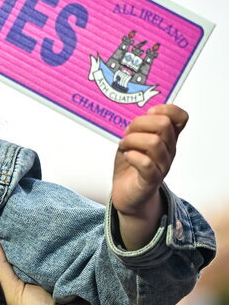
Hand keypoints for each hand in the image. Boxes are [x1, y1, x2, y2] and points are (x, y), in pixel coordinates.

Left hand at [111, 104, 187, 246]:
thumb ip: (141, 126)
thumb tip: (147, 113)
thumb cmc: (130, 165)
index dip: (166, 109)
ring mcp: (162, 166)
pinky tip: (126, 156)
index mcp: (167, 138)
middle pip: (163, 125)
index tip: (148, 115)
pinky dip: (132, 156)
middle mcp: (169, 150)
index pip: (181, 117)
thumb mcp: (134, 140)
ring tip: (124, 146)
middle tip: (127, 134)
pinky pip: (146, 164)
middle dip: (139, 124)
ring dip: (132, 140)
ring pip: (154, 143)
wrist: (127, 195)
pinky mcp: (151, 181)